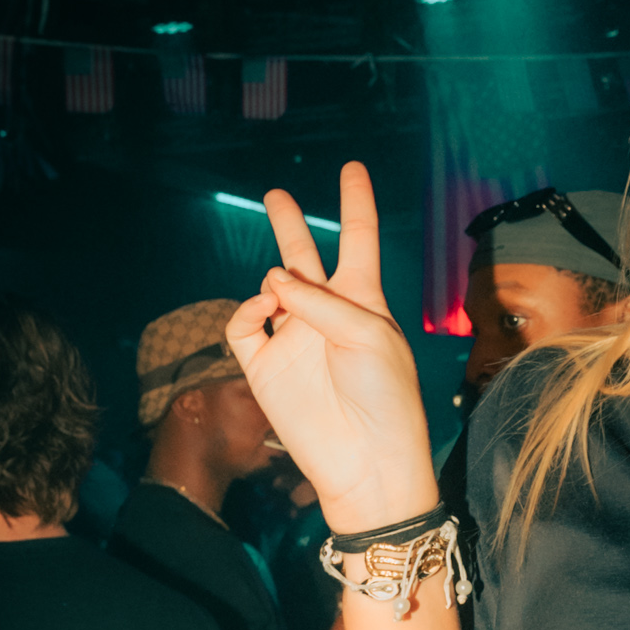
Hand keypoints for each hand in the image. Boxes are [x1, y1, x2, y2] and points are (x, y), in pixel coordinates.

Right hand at [225, 163, 439, 533]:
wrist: (366, 460)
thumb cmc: (385, 397)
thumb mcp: (368, 334)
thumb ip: (320, 300)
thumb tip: (271, 281)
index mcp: (364, 301)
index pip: (359, 240)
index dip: (356, 203)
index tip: (352, 168)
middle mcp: (326, 315)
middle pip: (304, 257)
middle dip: (290, 225)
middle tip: (276, 195)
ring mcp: (294, 339)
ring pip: (269, 289)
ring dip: (276, 282)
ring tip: (284, 296)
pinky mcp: (265, 367)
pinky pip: (244, 325)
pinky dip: (247, 310)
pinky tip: (265, 311)